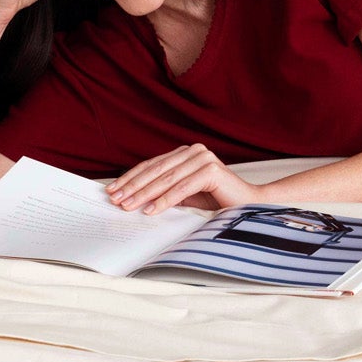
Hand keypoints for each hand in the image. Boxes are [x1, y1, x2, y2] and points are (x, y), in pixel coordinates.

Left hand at [106, 144, 255, 215]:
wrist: (249, 206)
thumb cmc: (217, 201)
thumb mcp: (185, 195)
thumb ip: (165, 191)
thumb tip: (133, 198)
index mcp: (186, 153)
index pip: (152, 165)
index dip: (131, 177)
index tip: (112, 190)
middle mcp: (194, 151)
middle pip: (156, 170)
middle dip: (133, 186)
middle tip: (115, 199)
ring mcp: (204, 158)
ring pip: (167, 178)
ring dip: (144, 194)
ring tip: (128, 206)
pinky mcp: (212, 171)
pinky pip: (182, 188)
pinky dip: (165, 200)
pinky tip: (151, 210)